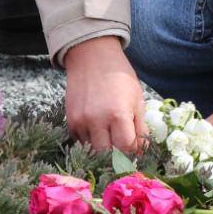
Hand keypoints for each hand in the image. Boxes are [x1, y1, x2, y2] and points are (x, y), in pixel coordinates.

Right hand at [63, 36, 145, 152]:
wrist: (92, 58)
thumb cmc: (120, 78)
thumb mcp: (136, 100)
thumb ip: (140, 128)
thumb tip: (142, 152)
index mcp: (118, 115)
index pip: (126, 148)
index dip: (133, 151)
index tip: (135, 148)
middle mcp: (96, 121)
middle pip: (107, 155)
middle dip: (118, 155)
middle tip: (123, 147)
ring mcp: (81, 122)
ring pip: (93, 151)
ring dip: (104, 149)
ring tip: (111, 135)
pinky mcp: (71, 122)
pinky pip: (81, 142)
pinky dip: (91, 142)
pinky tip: (98, 129)